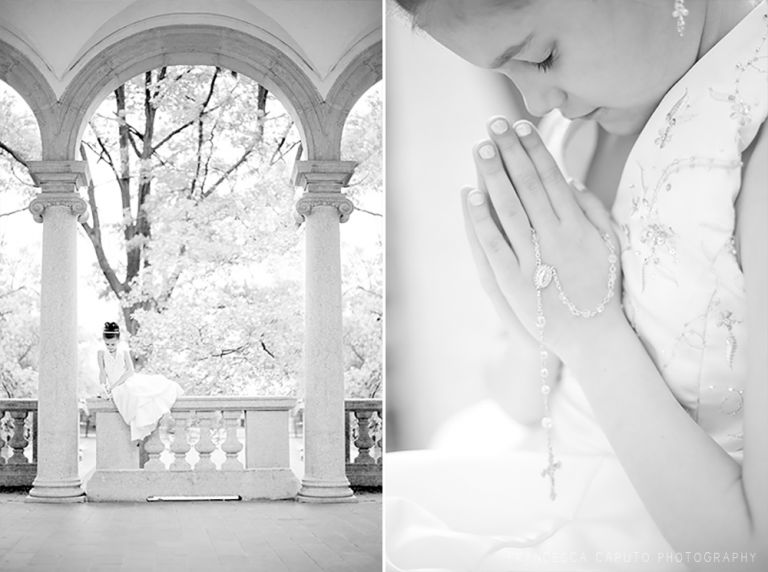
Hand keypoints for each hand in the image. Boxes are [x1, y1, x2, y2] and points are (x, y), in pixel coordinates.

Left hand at [465, 116, 623, 359]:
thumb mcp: (609, 245)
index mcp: (579, 225)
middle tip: (492, 125)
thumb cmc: (602, 289)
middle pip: (528, 186)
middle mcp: (557, 237)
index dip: (534, 149)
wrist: (594, 337)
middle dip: (510, 152)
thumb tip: (569, 180)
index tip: (520, 126)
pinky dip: (482, 219)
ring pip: (510, 209)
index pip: (551, 177)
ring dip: (493, 175)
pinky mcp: (515, 281)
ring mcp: (535, 259)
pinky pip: (495, 245)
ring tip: (479, 148)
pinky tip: (470, 195)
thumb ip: (592, 211)